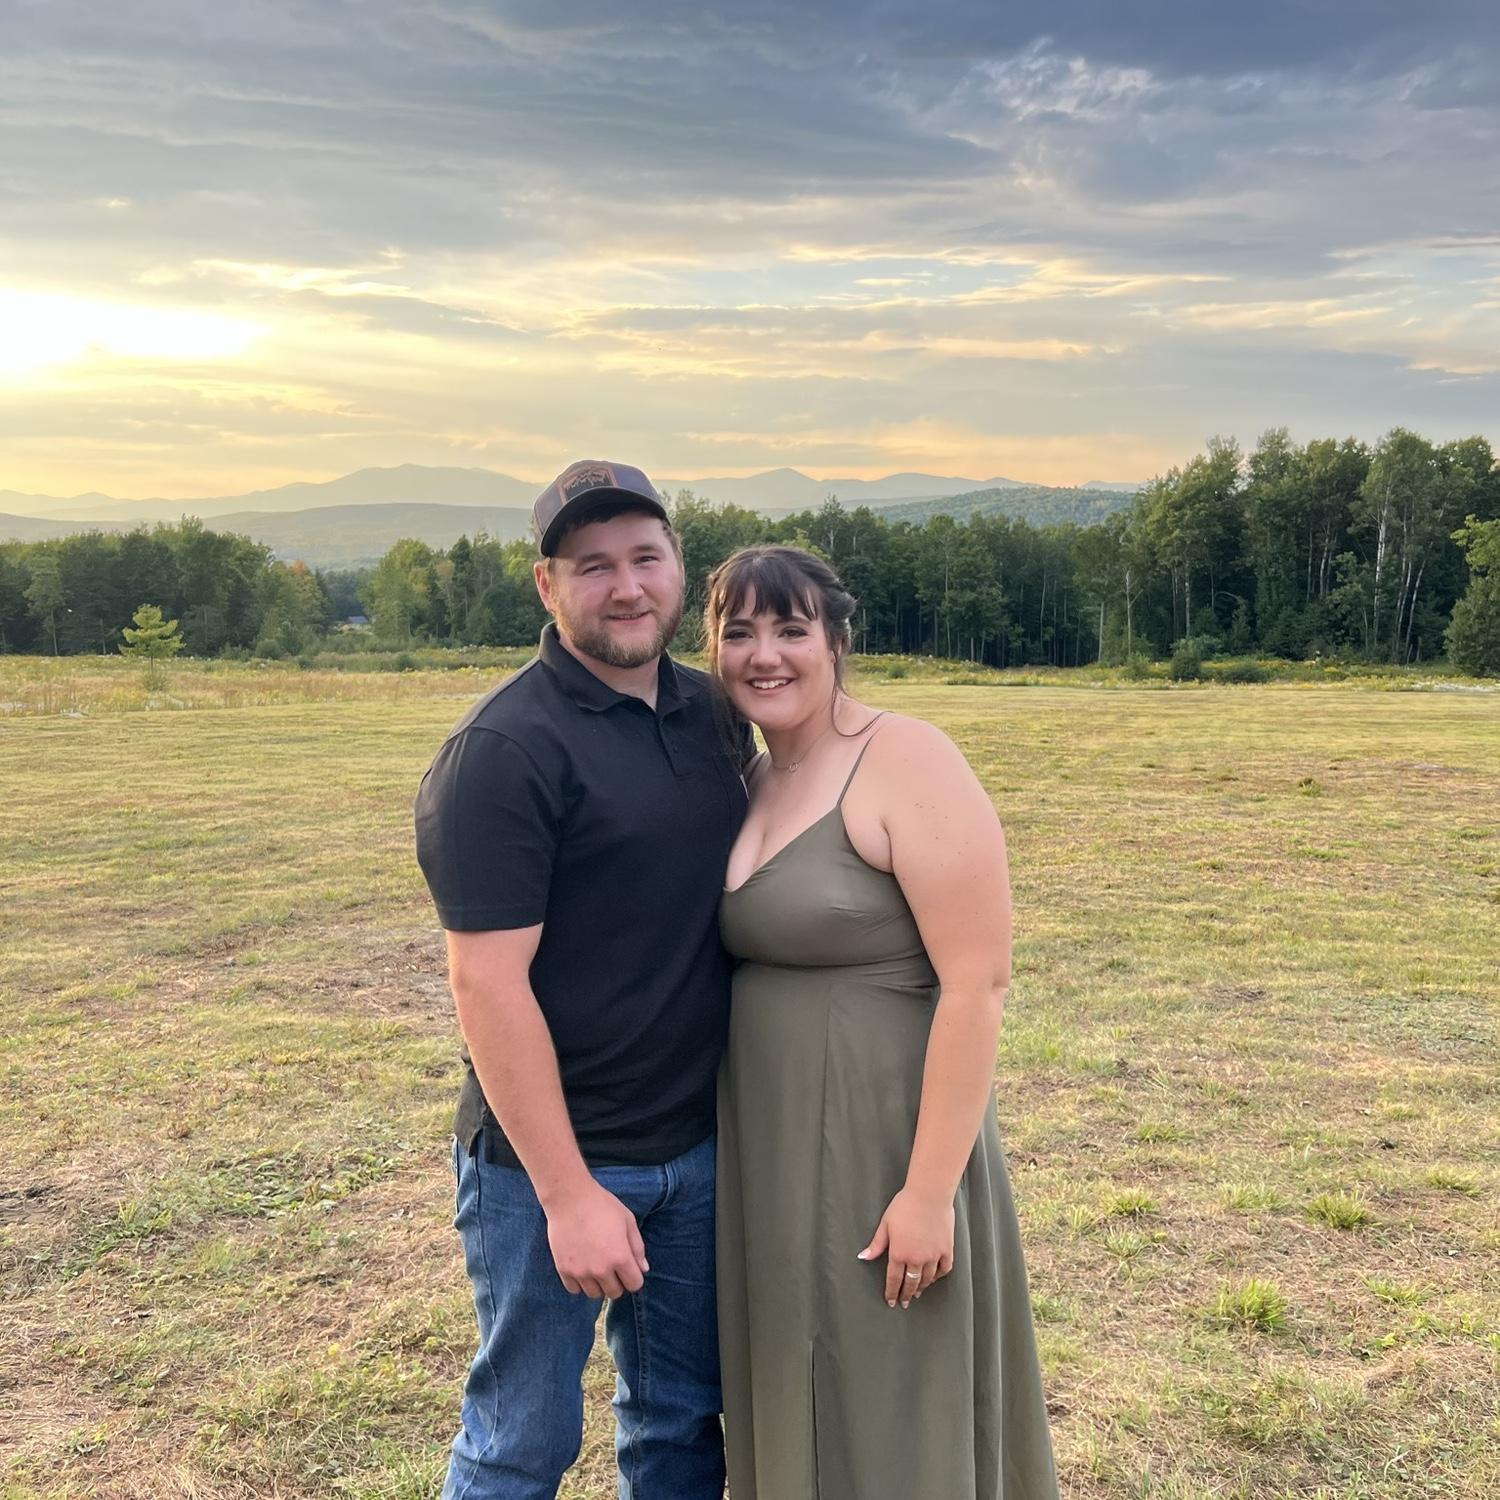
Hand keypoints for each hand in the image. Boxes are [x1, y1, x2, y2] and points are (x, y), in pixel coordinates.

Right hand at [544, 1179, 648, 1298]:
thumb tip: (644, 1269)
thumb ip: (638, 1247)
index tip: (629, 1268)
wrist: (570, 1198)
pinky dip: (579, 1283)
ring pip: (594, 1294)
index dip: (634, 1277)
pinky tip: (581, 1267)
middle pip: (615, 1293)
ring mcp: (581, 1272)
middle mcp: (601, 1269)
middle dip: (617, 1282)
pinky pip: (574, 1290)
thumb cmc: (602, 1205)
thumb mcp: (627, 1220)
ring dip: (598, 1284)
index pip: (634, 1285)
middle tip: (612, 1266)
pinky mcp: (564, 1270)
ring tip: (596, 1266)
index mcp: (620, 1257)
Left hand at [858, 1186, 954, 1307]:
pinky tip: (934, 1278)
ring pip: (927, 1279)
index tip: (891, 1301)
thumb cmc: (905, 1205)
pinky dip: (938, 1276)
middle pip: (910, 1283)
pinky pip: (944, 1269)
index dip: (891, 1292)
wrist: (929, 1195)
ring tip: (917, 1292)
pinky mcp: (946, 1249)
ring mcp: (933, 1256)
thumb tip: (864, 1257)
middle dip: (906, 1295)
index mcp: (899, 1253)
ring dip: (921, 1287)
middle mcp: (916, 1258)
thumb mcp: (886, 1223)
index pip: (893, 1279)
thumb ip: (876, 1244)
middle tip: (905, 1303)